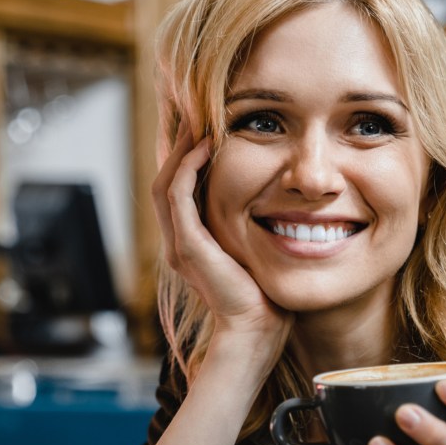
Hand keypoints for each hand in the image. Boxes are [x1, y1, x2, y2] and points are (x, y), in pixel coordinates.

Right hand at [152, 131, 291, 342]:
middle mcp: (179, 242)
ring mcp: (180, 245)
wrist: (256, 330)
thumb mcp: (257, 253)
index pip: (180, 190)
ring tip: (196, 122)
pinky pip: (178, 196)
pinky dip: (188, 168)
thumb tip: (280, 204)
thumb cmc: (264, 297)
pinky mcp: (189, 246)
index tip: (205, 129)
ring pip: (166, 183)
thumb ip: (255, 230)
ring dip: (179, 150)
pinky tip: (204, 147)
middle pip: (166, 180)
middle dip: (177, 147)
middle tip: (193, 114)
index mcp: (192, 244)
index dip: (187, 159)